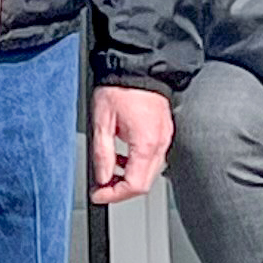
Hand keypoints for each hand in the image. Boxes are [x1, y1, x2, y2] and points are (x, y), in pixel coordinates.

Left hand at [91, 85, 172, 204]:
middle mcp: (160, 143)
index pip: (135, 185)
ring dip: (129, 178)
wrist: (137, 67)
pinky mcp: (164, 132)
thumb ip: (102, 154)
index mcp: (146, 143)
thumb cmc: (120, 88)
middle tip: (102, 187)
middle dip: (121, 190)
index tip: (98, 195)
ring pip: (150, 172)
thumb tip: (102, 178)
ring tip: (109, 171)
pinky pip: (153, 157)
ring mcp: (165, 138)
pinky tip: (123, 157)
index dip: (114, 195)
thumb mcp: (101, 122)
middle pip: (144, 183)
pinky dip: (137, 164)